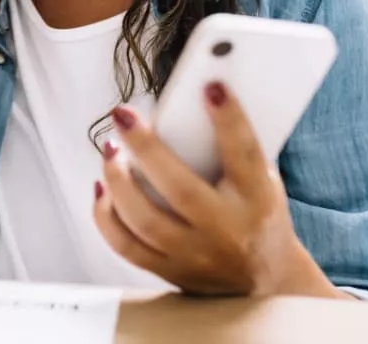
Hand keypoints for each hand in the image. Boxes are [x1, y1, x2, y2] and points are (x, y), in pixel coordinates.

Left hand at [92, 82, 342, 298]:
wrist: (266, 281)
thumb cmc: (259, 215)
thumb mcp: (263, 180)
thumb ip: (231, 149)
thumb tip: (188, 102)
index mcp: (257, 201)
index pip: (244, 156)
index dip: (229, 120)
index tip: (211, 86)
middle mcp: (226, 231)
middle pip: (181, 191)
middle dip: (147, 148)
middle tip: (123, 115)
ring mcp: (196, 256)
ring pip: (146, 221)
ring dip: (119, 181)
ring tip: (110, 148)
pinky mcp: (171, 272)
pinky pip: (127, 246)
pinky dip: (106, 215)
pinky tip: (102, 187)